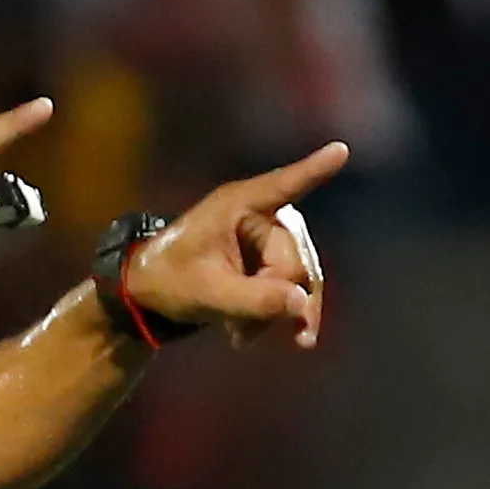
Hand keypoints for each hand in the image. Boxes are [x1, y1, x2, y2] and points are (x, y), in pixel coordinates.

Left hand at [120, 141, 349, 349]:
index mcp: (238, 205)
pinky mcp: (268, 262)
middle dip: (279, 300)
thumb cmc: (168, 280)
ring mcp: (267, 240)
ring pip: (298, 280)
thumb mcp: (207, 292)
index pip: (284, 186)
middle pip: (296, 259)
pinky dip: (272, 315)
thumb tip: (301, 305)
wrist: (149, 296)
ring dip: (275, 313)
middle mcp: (260, 216)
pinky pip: (289, 290)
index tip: (340, 150)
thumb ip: (254, 299)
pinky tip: (243, 336)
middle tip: (245, 330)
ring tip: (241, 337)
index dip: (314, 170)